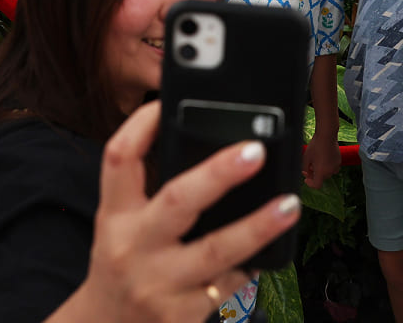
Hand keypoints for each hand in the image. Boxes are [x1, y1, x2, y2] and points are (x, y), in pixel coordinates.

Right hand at [65, 101, 300, 322]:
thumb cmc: (123, 261)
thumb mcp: (120, 223)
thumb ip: (151, 190)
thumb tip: (211, 145)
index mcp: (114, 214)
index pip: (120, 159)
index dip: (142, 125)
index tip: (170, 101)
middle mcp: (132, 246)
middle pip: (177, 200)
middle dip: (219, 174)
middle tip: (255, 150)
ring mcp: (159, 284)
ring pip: (217, 250)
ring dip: (258, 226)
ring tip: (289, 205)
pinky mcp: (183, 314)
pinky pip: (229, 284)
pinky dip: (252, 262)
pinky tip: (272, 247)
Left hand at [303, 130, 340, 188]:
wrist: (326, 135)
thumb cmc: (315, 146)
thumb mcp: (306, 158)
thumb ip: (305, 169)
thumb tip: (306, 174)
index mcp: (321, 172)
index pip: (317, 185)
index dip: (310, 184)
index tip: (306, 179)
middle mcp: (330, 171)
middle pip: (321, 178)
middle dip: (314, 174)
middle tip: (309, 166)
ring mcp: (335, 166)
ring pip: (327, 173)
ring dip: (321, 170)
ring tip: (316, 160)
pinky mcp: (339, 161)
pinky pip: (332, 168)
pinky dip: (327, 166)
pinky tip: (323, 157)